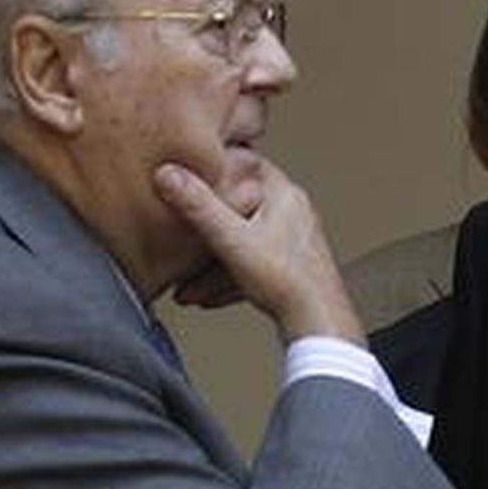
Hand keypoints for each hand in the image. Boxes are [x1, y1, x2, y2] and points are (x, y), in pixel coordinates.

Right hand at [153, 158, 363, 344]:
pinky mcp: (294, 267)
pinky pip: (256, 265)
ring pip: (245, 243)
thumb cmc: (287, 283)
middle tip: (182, 242)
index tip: (192, 172)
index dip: (217, 167)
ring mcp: (295, 241)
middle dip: (206, 232)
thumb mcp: (231, 240)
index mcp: (284, 194)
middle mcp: (294, 213)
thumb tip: (169, 174)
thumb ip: (199, 207)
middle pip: (239, 210)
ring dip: (215, 264)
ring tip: (190, 287)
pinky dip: (232, 278)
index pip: (247, 163)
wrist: (318, 325)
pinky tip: (211, 297)